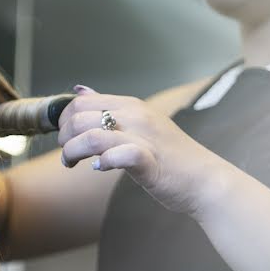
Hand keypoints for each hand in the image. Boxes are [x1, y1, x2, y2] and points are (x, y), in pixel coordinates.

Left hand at [57, 86, 230, 216]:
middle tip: (68, 155)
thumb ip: (107, 108)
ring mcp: (144, 137)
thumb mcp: (138, 123)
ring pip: (90, 136)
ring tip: (73, 164)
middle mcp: (136, 116)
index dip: (64, 121)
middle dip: (63, 138)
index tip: (66, 138)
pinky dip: (103, 162)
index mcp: (131, 105)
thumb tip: (79, 90)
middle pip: (79, 118)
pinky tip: (101, 169)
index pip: (80, 102)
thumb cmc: (169, 156)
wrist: (206, 180)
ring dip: (72, 153)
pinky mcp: (150, 161)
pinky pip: (117, 155)